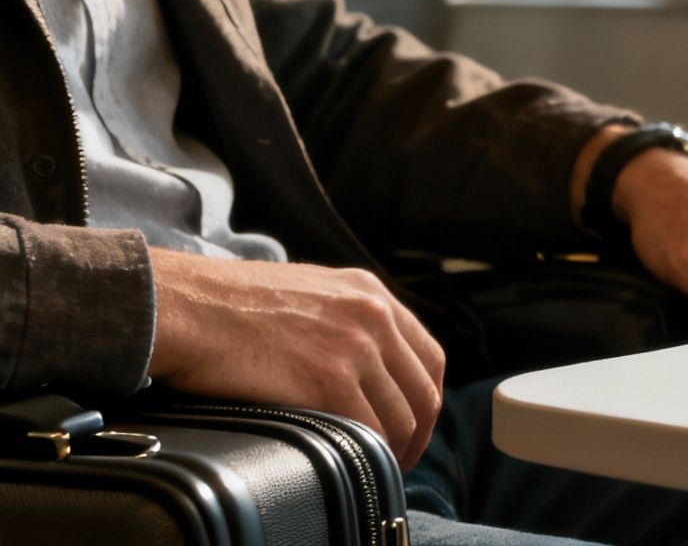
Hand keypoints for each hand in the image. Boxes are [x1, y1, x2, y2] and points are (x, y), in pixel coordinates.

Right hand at [148, 249, 444, 468]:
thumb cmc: (226, 305)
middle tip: (398, 460)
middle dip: (417, 434)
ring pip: (401, 418)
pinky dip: (369, 455)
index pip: (428, 356)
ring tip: (377, 469)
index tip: (414, 427)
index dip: (424, 400)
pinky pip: (369, 431)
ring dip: (395, 451)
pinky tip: (354, 464)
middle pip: (422, 391)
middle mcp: (373, 315)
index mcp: (370, 292)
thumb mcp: (306, 292)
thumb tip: (361, 364)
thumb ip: (343, 320)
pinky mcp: (329, 380)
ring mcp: (355, 347)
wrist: (185, 306)